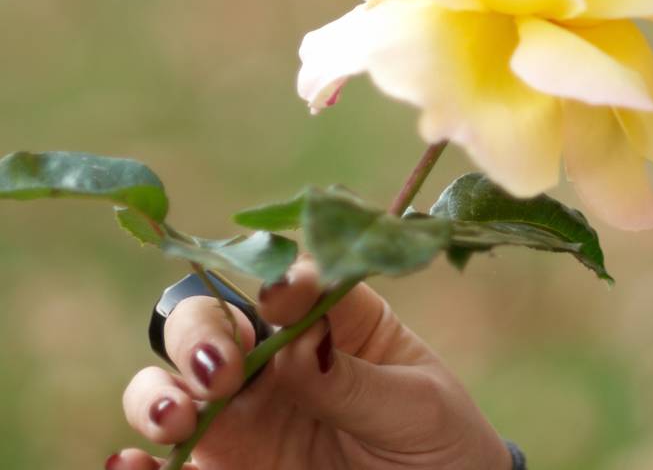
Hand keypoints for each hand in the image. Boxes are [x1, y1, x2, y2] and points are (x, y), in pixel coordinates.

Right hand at [111, 255, 512, 469]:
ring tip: (178, 415)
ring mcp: (245, 413)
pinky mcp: (227, 465)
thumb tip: (297, 344)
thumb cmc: (439, 442)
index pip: (295, 283)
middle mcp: (278, 357)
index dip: (284, 282)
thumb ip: (353, 380)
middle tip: (224, 368)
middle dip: (203, 333)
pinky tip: (132, 464)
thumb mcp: (415, 407)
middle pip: (212, 320)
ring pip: (171, 383)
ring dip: (158, 390)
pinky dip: (136, 460)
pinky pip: (164, 460)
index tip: (287, 297)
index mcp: (337, 321)